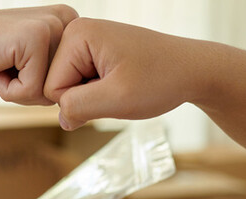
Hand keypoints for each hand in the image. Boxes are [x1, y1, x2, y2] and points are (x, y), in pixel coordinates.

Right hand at [0, 5, 77, 104]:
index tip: (18, 65)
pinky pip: (31, 91)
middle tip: (6, 65)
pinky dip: (9, 90)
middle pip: (64, 87)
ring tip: (2, 64)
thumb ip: (59, 78)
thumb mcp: (33, 66)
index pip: (74, 81)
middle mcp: (67, 20)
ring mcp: (52, 26)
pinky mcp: (35, 38)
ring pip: (50, 92)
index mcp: (70, 24)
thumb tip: (79, 103)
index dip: (40, 87)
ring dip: (20, 91)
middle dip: (31, 90)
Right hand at [43, 18, 222, 129]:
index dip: (81, 101)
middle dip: (86, 97)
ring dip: (95, 96)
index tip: (113, 89)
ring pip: (70, 87)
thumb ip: (78, 108)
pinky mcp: (95, 51)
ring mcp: (86, 41)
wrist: (194, 70)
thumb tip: (61, 119)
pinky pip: (82, 82)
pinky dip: (101, 91)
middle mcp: (76, 32)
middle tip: (119, 89)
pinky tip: (123, 82)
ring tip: (123, 84)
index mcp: (76, 35)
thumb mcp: (117, 99)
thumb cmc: (162, 79)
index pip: (51, 87)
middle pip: (57, 85)